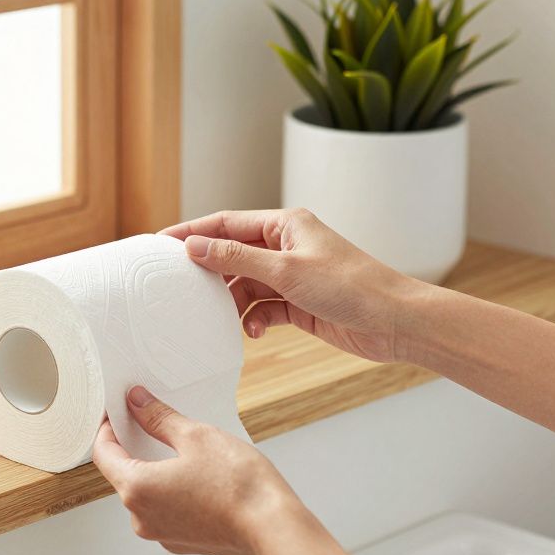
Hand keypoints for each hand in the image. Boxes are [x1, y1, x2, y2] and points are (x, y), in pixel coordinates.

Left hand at [92, 386, 307, 554]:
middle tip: (151, 421)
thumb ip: (158, 419)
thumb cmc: (238, 485)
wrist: (273, 529)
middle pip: (124, 474)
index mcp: (137, 489)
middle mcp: (141, 518)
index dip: (107, 428)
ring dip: (157, 470)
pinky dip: (173, 492)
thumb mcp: (196, 436)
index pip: (103, 454)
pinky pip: (166, 511)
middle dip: (135, 447)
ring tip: (184, 450)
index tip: (117, 412)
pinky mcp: (182, 543)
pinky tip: (198, 477)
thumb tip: (137, 402)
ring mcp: (161, 534)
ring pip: (147, 494)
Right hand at [162, 208, 427, 362]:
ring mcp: (293, 276)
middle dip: (209, 273)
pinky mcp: (299, 305)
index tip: (160, 244)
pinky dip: (252, 319)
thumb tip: (195, 247)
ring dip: (232, 303)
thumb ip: (237, 258)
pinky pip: (262, 308)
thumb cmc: (352, 287)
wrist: (395, 323)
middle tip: (178, 289)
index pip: (227, 223)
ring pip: (245, 285)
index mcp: (286, 225)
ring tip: (220, 318)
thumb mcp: (287, 271)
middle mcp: (287, 247)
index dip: (192, 232)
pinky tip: (250, 332)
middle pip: (233, 255)